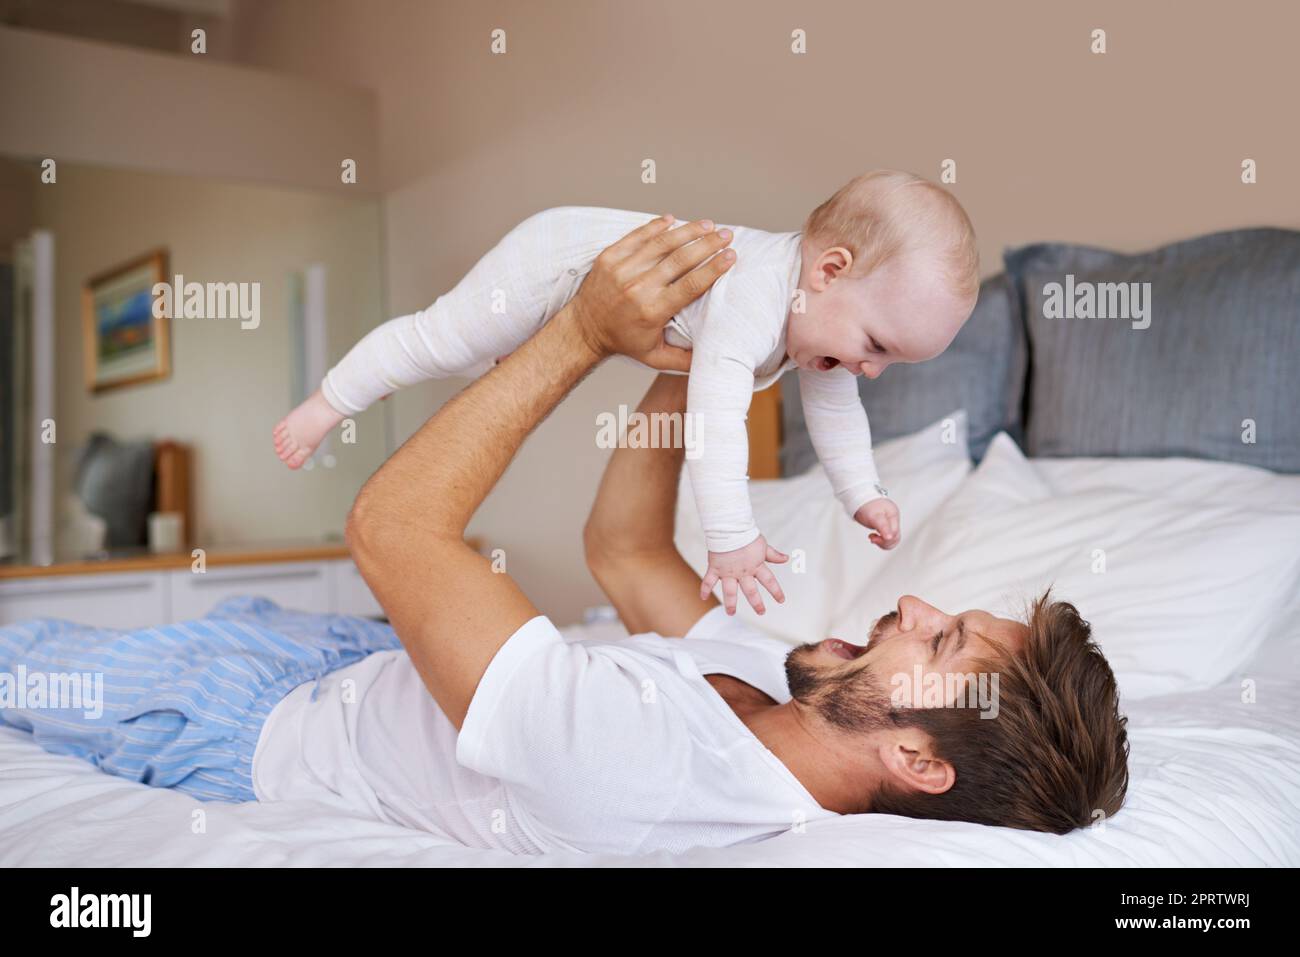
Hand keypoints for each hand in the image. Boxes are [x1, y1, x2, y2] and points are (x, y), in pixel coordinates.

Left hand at [566, 215, 735, 371]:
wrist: (584, 329)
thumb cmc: (624, 341)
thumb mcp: (655, 357)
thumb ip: (685, 359)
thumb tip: (716, 357)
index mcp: (653, 311)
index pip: (691, 285)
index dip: (714, 268)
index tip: (731, 256)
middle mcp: (638, 288)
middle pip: (681, 259)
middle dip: (708, 244)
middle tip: (727, 235)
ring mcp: (622, 269)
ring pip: (661, 243)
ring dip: (687, 231)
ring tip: (707, 224)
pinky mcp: (609, 257)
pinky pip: (637, 236)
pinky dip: (656, 226)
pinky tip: (674, 220)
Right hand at [699, 535, 787, 615]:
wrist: (729, 527)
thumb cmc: (746, 534)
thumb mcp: (762, 545)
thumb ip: (773, 555)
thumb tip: (786, 558)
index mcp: (756, 565)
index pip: (769, 581)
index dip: (776, 591)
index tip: (781, 601)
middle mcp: (742, 571)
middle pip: (751, 591)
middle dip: (756, 603)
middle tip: (761, 612)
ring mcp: (728, 571)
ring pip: (730, 591)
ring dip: (730, 603)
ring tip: (731, 613)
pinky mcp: (715, 567)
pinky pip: (709, 580)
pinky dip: (704, 589)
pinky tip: (703, 598)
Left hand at [854, 497, 900, 549]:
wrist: (859, 497)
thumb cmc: (866, 504)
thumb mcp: (874, 516)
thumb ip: (883, 527)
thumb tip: (890, 538)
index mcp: (893, 515)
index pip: (895, 534)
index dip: (885, 540)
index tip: (873, 538)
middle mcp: (893, 519)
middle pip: (895, 538)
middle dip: (884, 542)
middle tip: (872, 539)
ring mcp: (889, 522)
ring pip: (891, 538)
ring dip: (882, 542)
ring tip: (872, 538)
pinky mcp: (884, 524)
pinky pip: (886, 536)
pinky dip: (880, 539)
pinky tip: (873, 536)